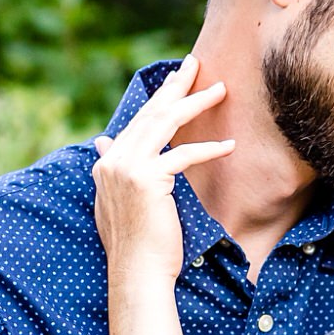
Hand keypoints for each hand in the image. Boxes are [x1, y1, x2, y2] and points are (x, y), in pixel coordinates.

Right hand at [92, 54, 232, 281]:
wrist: (138, 272)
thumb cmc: (137, 242)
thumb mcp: (118, 199)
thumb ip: (112, 166)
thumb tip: (104, 141)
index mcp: (107, 163)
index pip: (138, 121)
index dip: (159, 97)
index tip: (177, 78)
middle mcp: (113, 160)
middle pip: (151, 113)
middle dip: (176, 86)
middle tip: (196, 62)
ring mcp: (127, 168)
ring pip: (166, 125)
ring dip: (195, 104)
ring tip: (220, 90)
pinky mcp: (147, 181)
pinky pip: (183, 156)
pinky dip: (208, 150)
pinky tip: (230, 146)